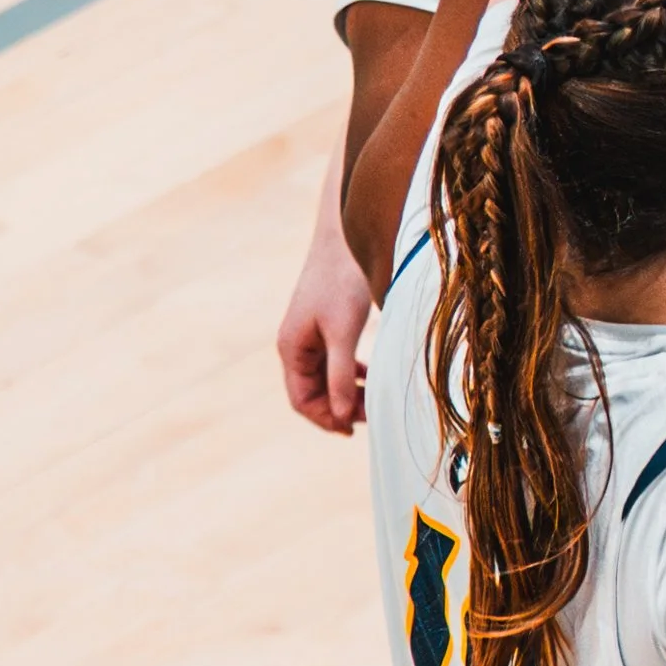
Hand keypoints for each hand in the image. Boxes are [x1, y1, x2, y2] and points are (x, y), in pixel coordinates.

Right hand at [277, 220, 369, 431]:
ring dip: (347, 391)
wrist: (346, 236)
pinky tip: (370, 375)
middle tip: (371, 416)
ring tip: (374, 401)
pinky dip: (351, 372)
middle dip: (339, 407)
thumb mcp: (344, 331)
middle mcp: (296, 344)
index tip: (353, 429)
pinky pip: (333, 360)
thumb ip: (342, 374)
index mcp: (292, 348)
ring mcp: (309, 334)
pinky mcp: (325, 324)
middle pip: (312, 391)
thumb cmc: (342, 280)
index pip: (302, 400)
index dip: (326, 418)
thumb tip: (342, 415)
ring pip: (325, 376)